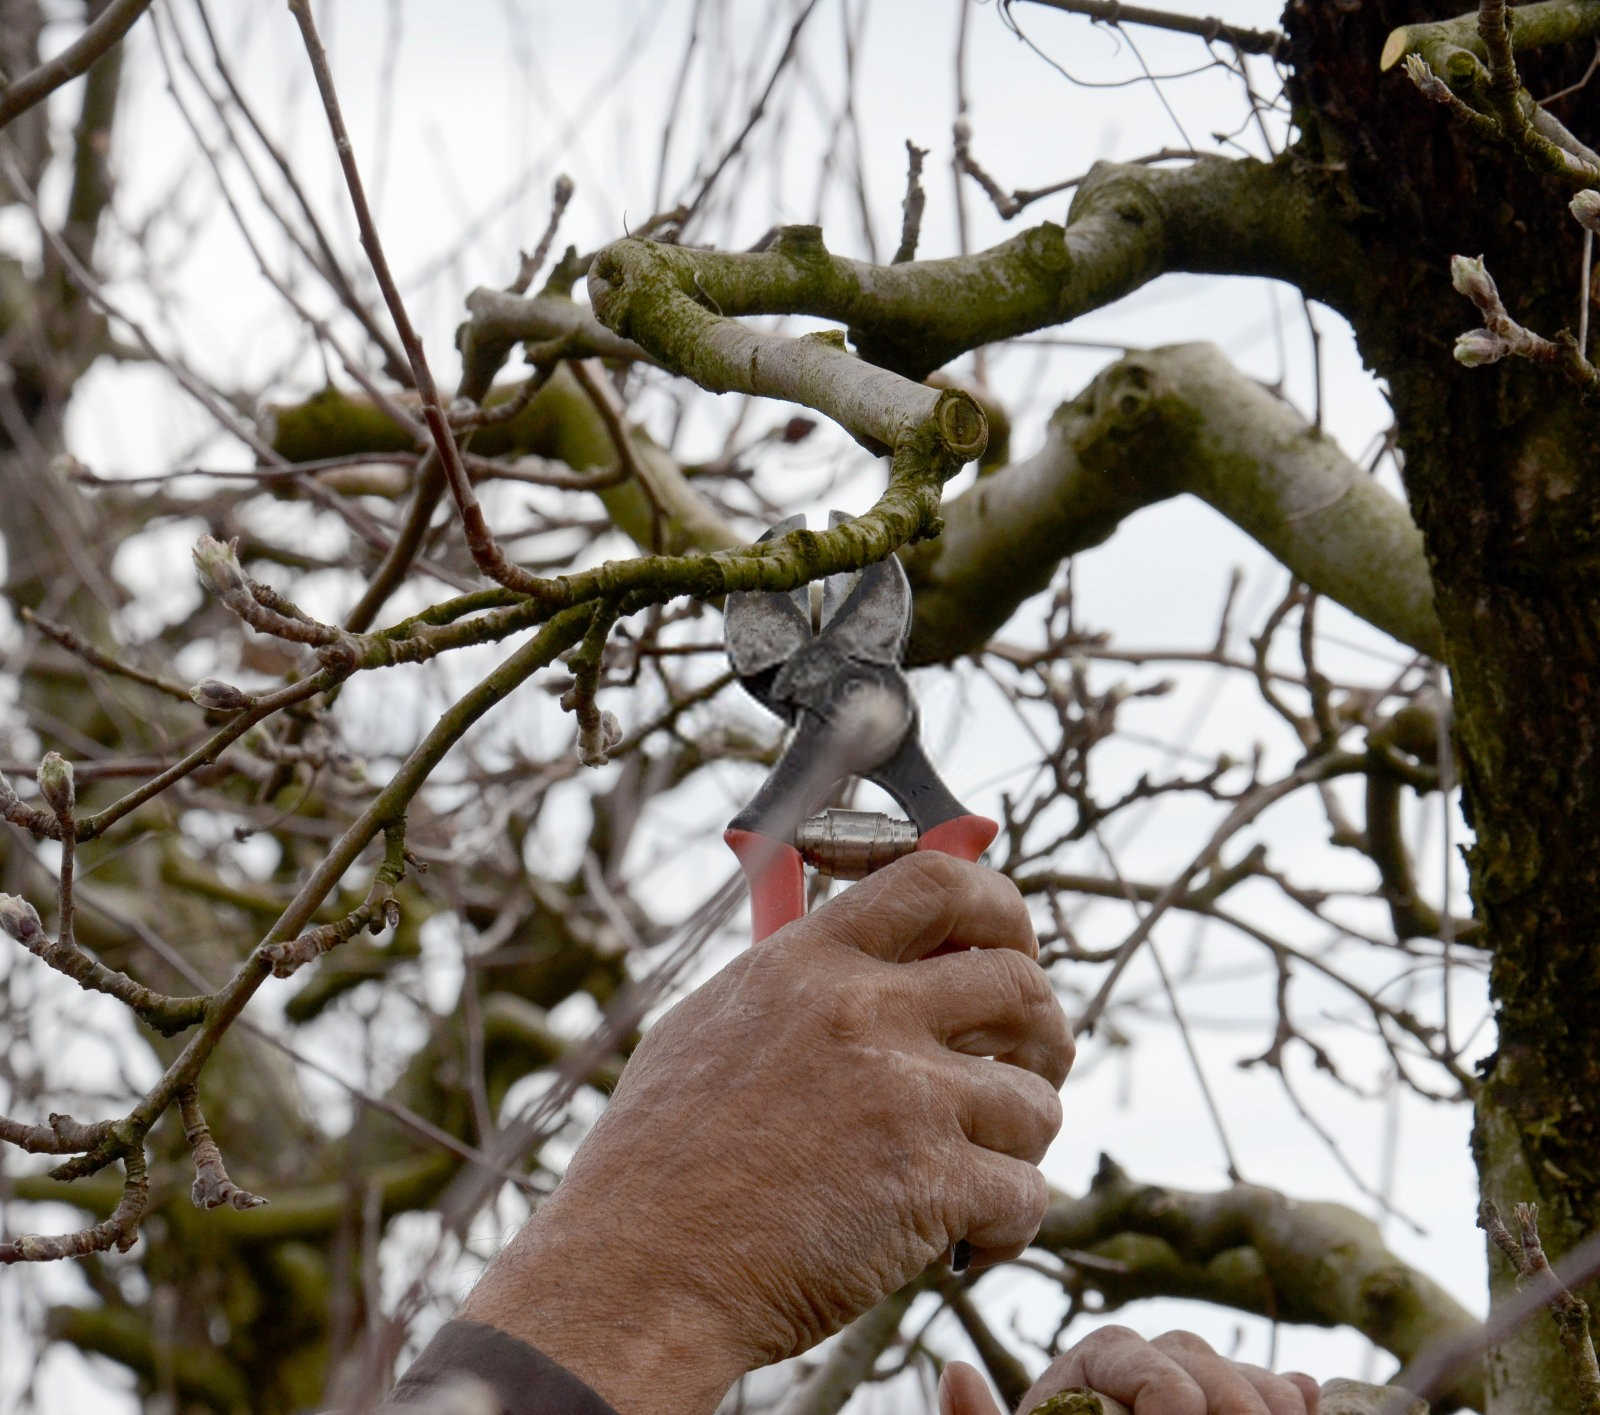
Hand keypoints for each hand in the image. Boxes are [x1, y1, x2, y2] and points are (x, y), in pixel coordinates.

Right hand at [462, 853, 1072, 1414]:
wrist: (638, 1275)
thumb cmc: (657, 1161)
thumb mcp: (709, 1027)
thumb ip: (794, 981)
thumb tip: (867, 954)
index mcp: (809, 961)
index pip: (938, 879)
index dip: (998, 904)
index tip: (1011, 943)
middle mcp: (865, 1011)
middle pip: (1020, 979)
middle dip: (1044, 1028)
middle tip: (1028, 1063)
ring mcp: (903, 1096)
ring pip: (1036, 1098)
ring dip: (1022, 1139)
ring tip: (978, 1169)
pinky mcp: (929, 1187)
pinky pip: (1026, 1192)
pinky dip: (1009, 1224)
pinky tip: (967, 1239)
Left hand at [939, 1327, 1318, 1414]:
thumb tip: (951, 1370)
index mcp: (1083, 1369)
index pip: (1127, 1353)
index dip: (1164, 1389)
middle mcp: (1139, 1370)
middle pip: (1190, 1355)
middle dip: (1224, 1394)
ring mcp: (1191, 1393)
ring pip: (1236, 1375)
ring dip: (1264, 1395)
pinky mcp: (1227, 1414)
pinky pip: (1270, 1395)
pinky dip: (1294, 1398)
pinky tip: (1312, 1401)